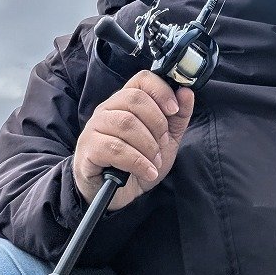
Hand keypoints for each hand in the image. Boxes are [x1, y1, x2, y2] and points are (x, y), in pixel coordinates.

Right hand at [73, 70, 193, 209]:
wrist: (118, 195)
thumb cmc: (139, 162)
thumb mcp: (166, 139)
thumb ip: (178, 116)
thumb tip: (186, 92)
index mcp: (126, 100)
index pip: (142, 79)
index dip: (161, 90)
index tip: (174, 109)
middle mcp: (108, 108)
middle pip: (135, 99)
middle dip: (157, 122)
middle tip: (163, 143)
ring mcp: (95, 127)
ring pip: (125, 123)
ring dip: (148, 145)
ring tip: (155, 161)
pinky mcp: (89, 149)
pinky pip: (114, 148)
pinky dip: (137, 161)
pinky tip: (147, 171)